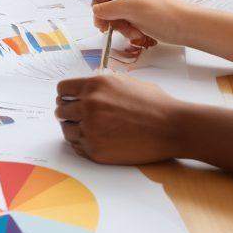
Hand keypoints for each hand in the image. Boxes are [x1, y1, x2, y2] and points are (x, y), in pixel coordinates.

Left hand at [55, 72, 182, 163]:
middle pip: (60, 110)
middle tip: (78, 117)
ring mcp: (90, 129)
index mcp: (94, 86)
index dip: (66, 95)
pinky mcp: (96, 150)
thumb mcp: (125, 82)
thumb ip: (102, 84)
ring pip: (66, 129)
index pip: (62, 90)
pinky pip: (76, 146)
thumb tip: (87, 88)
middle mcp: (88, 106)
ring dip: (73, 128)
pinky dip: (81, 144)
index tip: (70, 100)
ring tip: (87, 129)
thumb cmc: (154, 104)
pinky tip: (94, 140)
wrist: (172, 127)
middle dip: (68, 112)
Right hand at [90, 0, 192, 46]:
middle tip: (108, 30)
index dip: (99, 4)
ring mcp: (133, 7)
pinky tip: (138, 35)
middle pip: (107, 6)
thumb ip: (110, 8)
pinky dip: (128, 32)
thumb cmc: (162, 12)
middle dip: (110, 19)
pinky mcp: (138, 20)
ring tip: (133, 33)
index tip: (98, 19)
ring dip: (121, 28)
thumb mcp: (133, 7)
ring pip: (114, 18)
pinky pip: (124, 26)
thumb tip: (94, 11)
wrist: (186, 27)